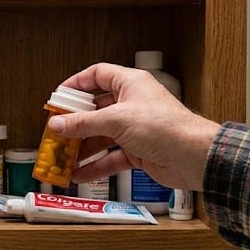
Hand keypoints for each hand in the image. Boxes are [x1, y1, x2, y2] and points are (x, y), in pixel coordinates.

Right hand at [47, 63, 220, 190]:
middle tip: (56, 131)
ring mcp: (135, 129)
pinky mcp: (138, 151)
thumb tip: (58, 124)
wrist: (192, 157)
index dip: (77, 84)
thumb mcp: (116, 120)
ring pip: (102, 136)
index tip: (58, 97)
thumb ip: (84, 123)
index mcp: (130, 84)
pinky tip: (80, 174)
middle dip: (75, 122)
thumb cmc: (164, 127)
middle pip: (96, 109)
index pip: (98, 75)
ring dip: (83, 148)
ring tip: (63, 157)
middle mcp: (132, 104)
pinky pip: (111, 157)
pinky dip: (96, 166)